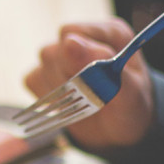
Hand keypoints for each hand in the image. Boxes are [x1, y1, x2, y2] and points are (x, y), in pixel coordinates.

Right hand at [23, 17, 154, 150]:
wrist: (122, 130)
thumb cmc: (131, 107)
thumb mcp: (130, 91)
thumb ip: (102, 64)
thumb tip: (70, 42)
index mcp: (109, 34)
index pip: (72, 32)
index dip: (74, 57)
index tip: (87, 80)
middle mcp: (84, 40)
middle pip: (53, 51)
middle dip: (68, 80)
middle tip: (89, 97)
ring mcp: (64, 56)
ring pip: (42, 66)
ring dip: (60, 91)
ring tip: (82, 101)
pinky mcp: (48, 73)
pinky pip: (32, 80)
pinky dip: (47, 97)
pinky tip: (67, 103)